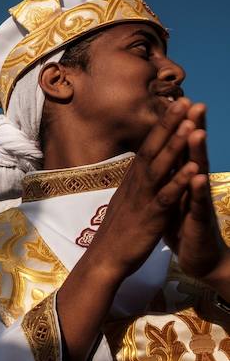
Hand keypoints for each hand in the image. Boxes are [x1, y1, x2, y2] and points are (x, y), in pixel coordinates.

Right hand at [87, 98, 201, 280]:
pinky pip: (167, 196)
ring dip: (175, 145)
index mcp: (132, 181)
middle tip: (183, 99)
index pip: (148, 147)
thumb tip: (140, 171)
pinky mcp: (151, 216)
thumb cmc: (116, 234)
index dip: (162, 126)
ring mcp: (143, 199)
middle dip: (168, 124)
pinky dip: (180, 181)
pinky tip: (194, 168)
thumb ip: (135, 185)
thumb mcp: (125, 203)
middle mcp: (136, 185)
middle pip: (153, 149)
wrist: (105, 260)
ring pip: (160, 167)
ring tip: (190, 123)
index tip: (175, 105)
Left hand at [164, 105, 229, 294]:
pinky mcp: (199, 220)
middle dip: (193, 129)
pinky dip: (197, 189)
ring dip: (198, 153)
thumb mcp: (171, 197)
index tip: (175, 103)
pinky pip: (198, 203)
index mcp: (181, 180)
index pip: (180, 150)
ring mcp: (198, 201)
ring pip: (198, 173)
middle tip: (194, 103)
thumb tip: (160, 158)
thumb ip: (169, 178)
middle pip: (193, 154)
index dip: (177, 128)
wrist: (199, 257)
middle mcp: (193, 186)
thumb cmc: (183, 226)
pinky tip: (198, 176)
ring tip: (197, 131)